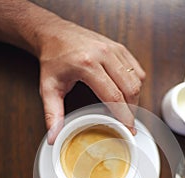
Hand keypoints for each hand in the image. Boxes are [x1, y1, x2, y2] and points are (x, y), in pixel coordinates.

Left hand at [39, 20, 145, 142]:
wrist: (54, 33)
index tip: (128, 129)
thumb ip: (52, 114)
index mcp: (87, 64)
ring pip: (136, 79)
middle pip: (130, 88)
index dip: (124, 116)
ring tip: (127, 110)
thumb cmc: (52, 59)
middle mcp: (103, 54)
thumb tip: (54, 137)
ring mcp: (113, 49)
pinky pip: (136, 69)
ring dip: (135, 98)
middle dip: (132, 110)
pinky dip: (135, 84)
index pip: (114, 96)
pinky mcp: (118, 47)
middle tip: (128, 123)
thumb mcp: (48, 88)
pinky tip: (127, 93)